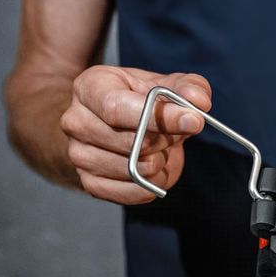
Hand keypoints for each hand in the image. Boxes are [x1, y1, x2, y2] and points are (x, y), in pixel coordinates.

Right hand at [60, 66, 210, 203]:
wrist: (122, 126)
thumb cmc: (144, 100)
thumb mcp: (168, 84)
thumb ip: (189, 87)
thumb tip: (199, 101)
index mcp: (90, 87)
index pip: (117, 108)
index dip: (158, 117)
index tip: (194, 121)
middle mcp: (76, 121)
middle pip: (132, 142)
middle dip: (165, 139)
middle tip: (171, 132)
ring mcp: (79, 155)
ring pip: (136, 169)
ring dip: (160, 161)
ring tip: (158, 148)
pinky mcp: (90, 183)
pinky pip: (133, 192)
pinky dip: (154, 184)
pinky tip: (155, 168)